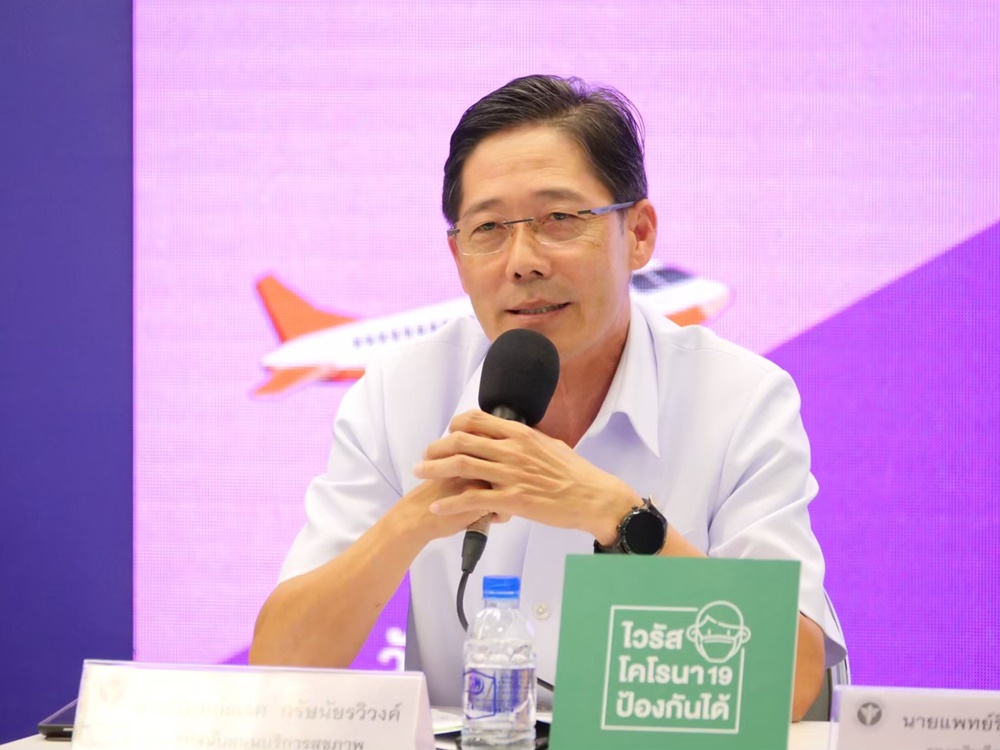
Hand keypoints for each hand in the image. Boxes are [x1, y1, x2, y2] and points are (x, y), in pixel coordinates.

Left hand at [413, 410, 637, 541]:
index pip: (477, 420)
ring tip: (420, 474)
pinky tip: (437, 506)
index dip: (455, 426)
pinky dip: (451, 503)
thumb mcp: (549, 445)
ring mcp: (511, 474)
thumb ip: (526, 440)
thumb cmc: (576, 474)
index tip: (447, 434)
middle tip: (425, 456)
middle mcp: (512, 449)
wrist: (594, 497)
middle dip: (437, 448)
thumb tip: (513, 434)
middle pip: (462, 441)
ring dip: (435, 470)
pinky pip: (473, 499)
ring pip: (462, 466)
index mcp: (520, 434)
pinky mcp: (513, 500)